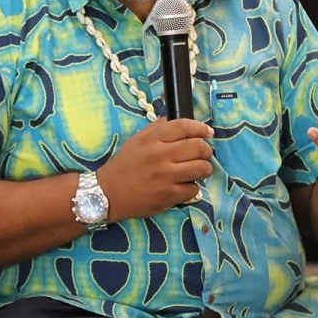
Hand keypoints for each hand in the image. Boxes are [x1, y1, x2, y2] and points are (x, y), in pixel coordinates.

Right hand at [98, 118, 214, 221]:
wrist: (108, 193)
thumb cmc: (124, 165)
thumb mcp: (137, 140)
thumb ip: (157, 128)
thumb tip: (178, 121)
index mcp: (152, 139)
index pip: (184, 126)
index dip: (201, 128)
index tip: (208, 132)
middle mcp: (160, 155)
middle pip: (198, 147)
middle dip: (206, 150)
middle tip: (204, 154)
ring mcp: (165, 176)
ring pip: (201, 168)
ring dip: (205, 168)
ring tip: (199, 170)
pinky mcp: (168, 196)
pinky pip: (194, 189)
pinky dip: (193, 187)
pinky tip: (185, 186)